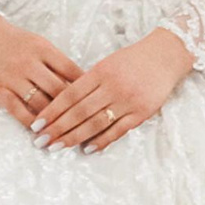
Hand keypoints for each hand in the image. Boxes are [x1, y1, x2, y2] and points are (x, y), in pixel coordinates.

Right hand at [0, 15, 82, 128]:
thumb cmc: (16, 42)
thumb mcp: (39, 44)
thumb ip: (56, 62)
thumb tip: (80, 84)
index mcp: (43, 49)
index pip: (71, 70)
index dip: (85, 88)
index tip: (94, 102)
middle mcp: (29, 63)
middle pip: (58, 90)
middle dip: (73, 108)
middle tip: (84, 122)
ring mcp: (12, 77)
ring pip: (39, 102)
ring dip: (53, 119)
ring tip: (65, 131)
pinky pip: (17, 110)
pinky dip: (30, 121)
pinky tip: (39, 130)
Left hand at [33, 28, 191, 151]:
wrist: (166, 55)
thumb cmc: (133, 59)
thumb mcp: (107, 63)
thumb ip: (88, 81)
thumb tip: (63, 103)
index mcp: (101, 72)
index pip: (70, 95)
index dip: (52, 111)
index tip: (37, 124)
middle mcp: (113, 87)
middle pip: (79, 112)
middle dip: (57, 128)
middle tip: (41, 141)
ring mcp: (128, 101)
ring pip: (95, 123)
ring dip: (74, 137)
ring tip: (57, 147)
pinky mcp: (142, 113)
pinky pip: (118, 130)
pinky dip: (102, 141)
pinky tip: (87, 149)